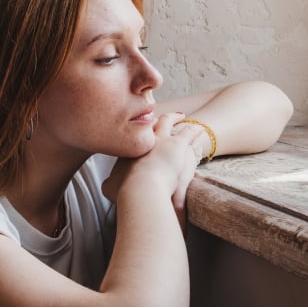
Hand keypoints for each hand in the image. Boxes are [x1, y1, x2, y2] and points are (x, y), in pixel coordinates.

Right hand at [102, 113, 203, 228]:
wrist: (140, 188)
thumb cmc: (125, 190)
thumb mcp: (110, 187)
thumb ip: (109, 184)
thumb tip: (107, 185)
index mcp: (129, 147)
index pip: (135, 135)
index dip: (139, 131)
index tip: (142, 129)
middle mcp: (144, 139)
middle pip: (149, 122)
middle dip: (154, 119)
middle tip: (159, 116)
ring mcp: (160, 139)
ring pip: (168, 121)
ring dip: (175, 118)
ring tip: (181, 116)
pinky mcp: (177, 144)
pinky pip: (188, 132)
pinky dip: (194, 129)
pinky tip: (199, 128)